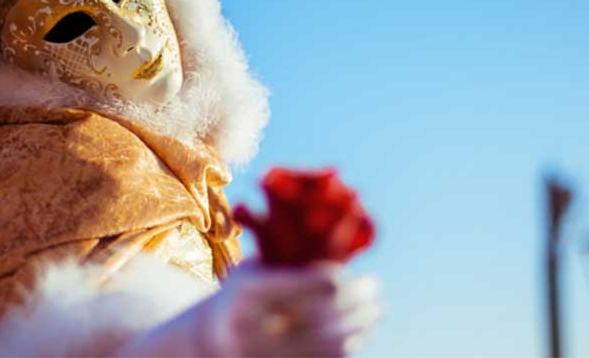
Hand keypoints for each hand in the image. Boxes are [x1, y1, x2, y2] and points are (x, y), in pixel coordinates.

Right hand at [115, 260, 380, 356]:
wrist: (211, 342)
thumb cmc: (240, 296)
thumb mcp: (253, 271)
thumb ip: (290, 262)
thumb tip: (344, 242)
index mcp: (247, 295)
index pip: (304, 286)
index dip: (331, 279)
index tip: (343, 274)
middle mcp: (255, 332)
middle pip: (325, 316)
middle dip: (356, 300)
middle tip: (374, 285)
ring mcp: (268, 357)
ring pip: (332, 343)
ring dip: (361, 323)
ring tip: (376, 307)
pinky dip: (351, 344)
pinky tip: (362, 329)